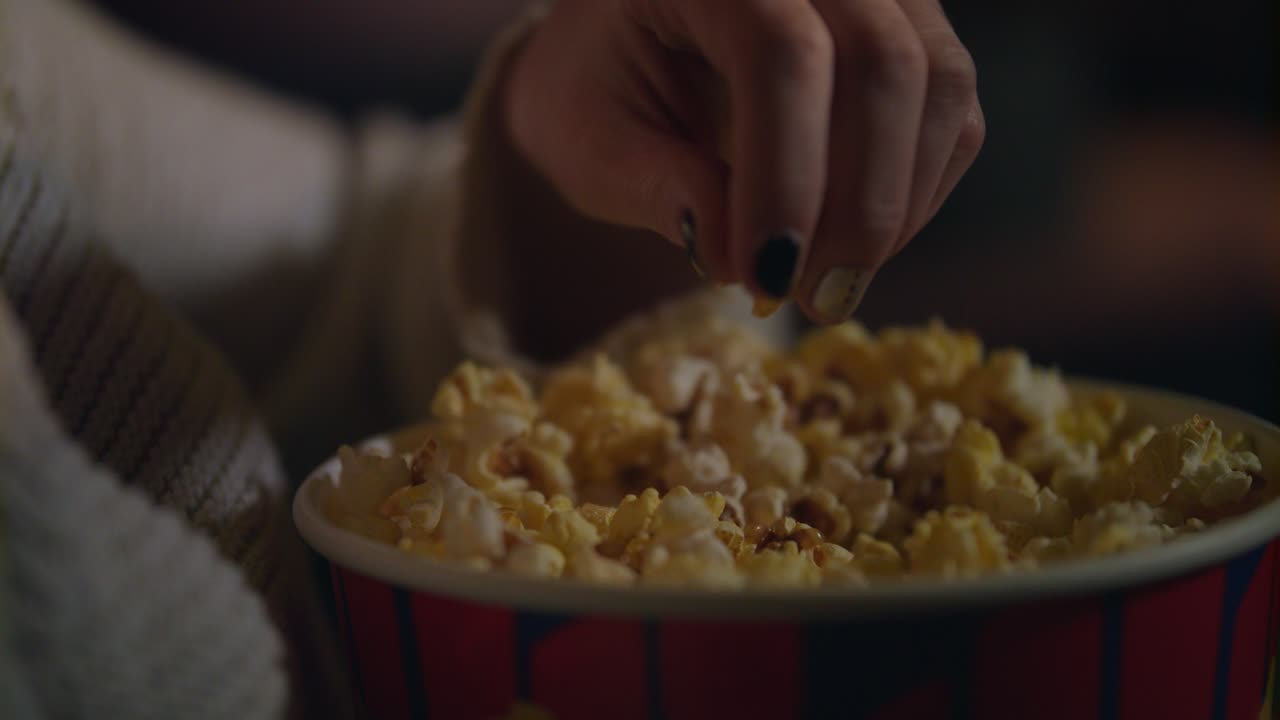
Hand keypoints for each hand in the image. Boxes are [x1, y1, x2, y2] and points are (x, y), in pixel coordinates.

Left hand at [505, 0, 983, 322]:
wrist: (626, 36)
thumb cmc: (598, 85)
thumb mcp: (590, 139)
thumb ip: (656, 186)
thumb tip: (733, 258)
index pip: (780, 51)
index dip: (786, 174)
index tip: (766, 276)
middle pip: (882, 63)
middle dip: (855, 205)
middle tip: (809, 299)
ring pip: (936, 83)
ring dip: (895, 206)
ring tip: (828, 284)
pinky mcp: (916, 25)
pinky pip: (953, 109)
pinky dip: (916, 191)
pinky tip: (855, 244)